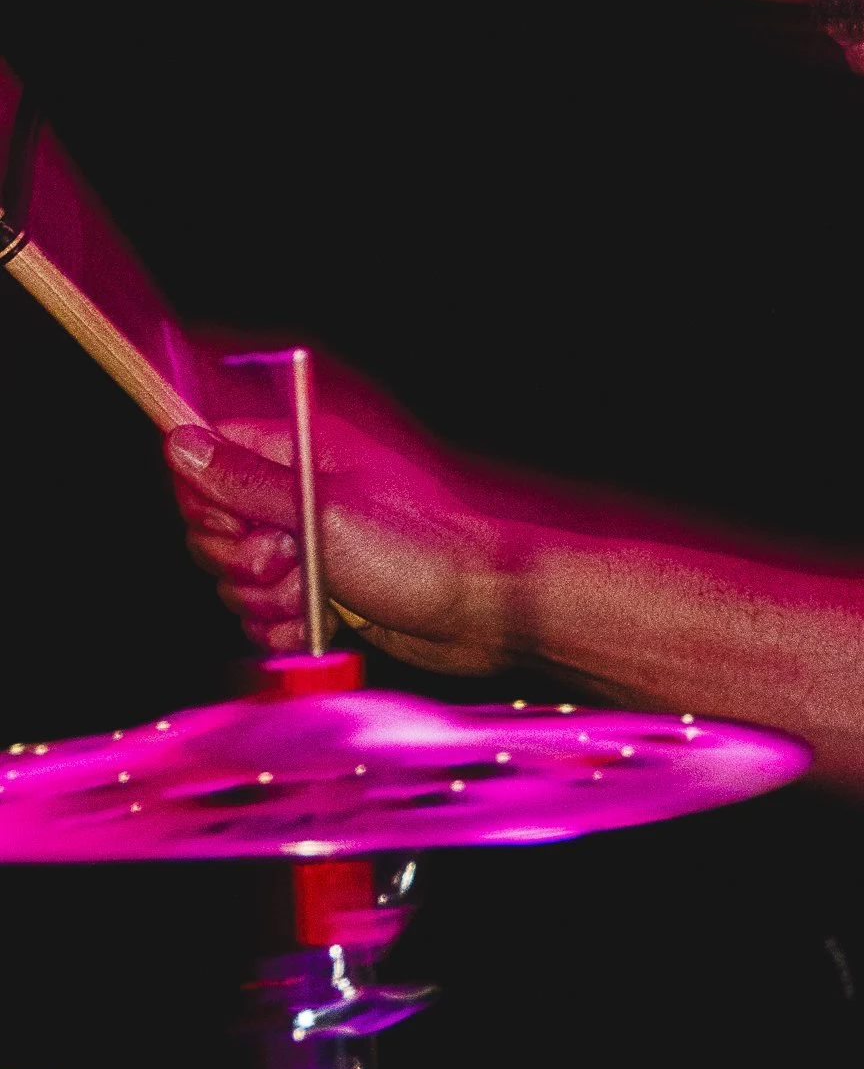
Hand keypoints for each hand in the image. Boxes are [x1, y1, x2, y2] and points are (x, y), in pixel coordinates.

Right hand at [169, 351, 515, 674]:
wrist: (479, 610)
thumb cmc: (418, 547)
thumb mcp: (322, 510)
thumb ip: (245, 482)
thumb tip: (180, 443)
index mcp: (303, 452)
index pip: (215, 455)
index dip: (208, 496)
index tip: (236, 521)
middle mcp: (301, 494)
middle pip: (216, 524)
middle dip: (238, 557)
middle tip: (286, 561)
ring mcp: (309, 545)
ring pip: (237, 577)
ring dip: (265, 597)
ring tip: (317, 593)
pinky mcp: (318, 591)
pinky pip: (265, 613)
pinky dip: (284, 626)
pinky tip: (323, 624)